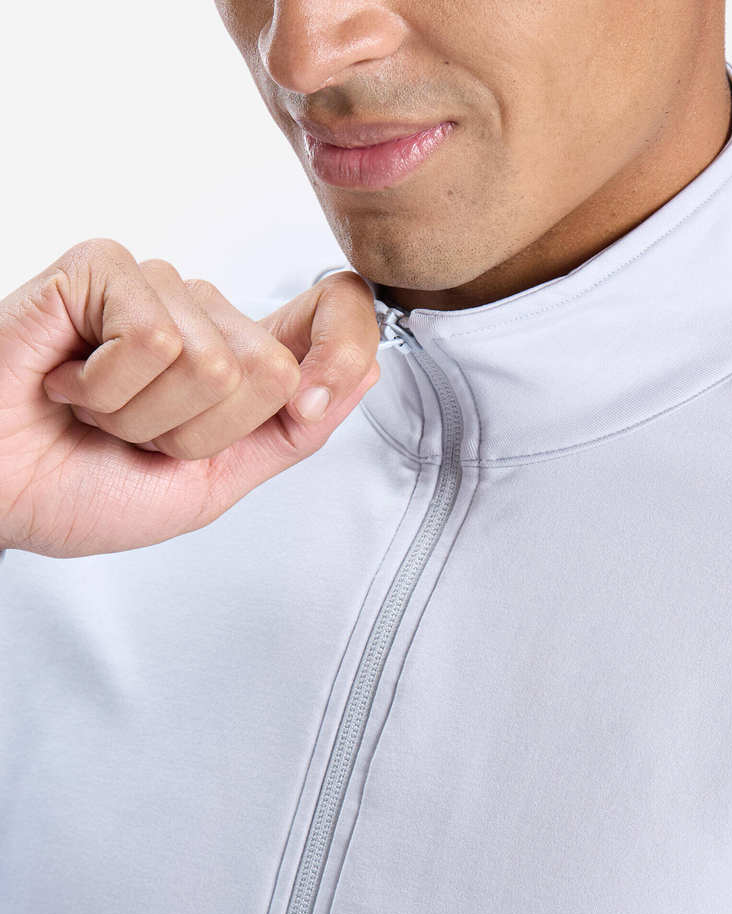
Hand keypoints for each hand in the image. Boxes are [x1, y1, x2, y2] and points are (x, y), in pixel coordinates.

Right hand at [0, 238, 379, 557]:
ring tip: (99, 411)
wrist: (1, 493)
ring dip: (144, 416)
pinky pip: (157, 338)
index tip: (305, 404)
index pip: (338, 308)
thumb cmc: (88, 486)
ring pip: (214, 362)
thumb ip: (291, 434)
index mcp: (243, 359)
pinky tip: (70, 383)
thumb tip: (362, 375)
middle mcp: (209, 314)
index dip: (346, 350)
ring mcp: (159, 286)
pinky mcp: (105, 268)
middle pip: (272, 372)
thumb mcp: (214, 481)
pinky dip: (107, 388)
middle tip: (137, 432)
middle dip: (200, 432)